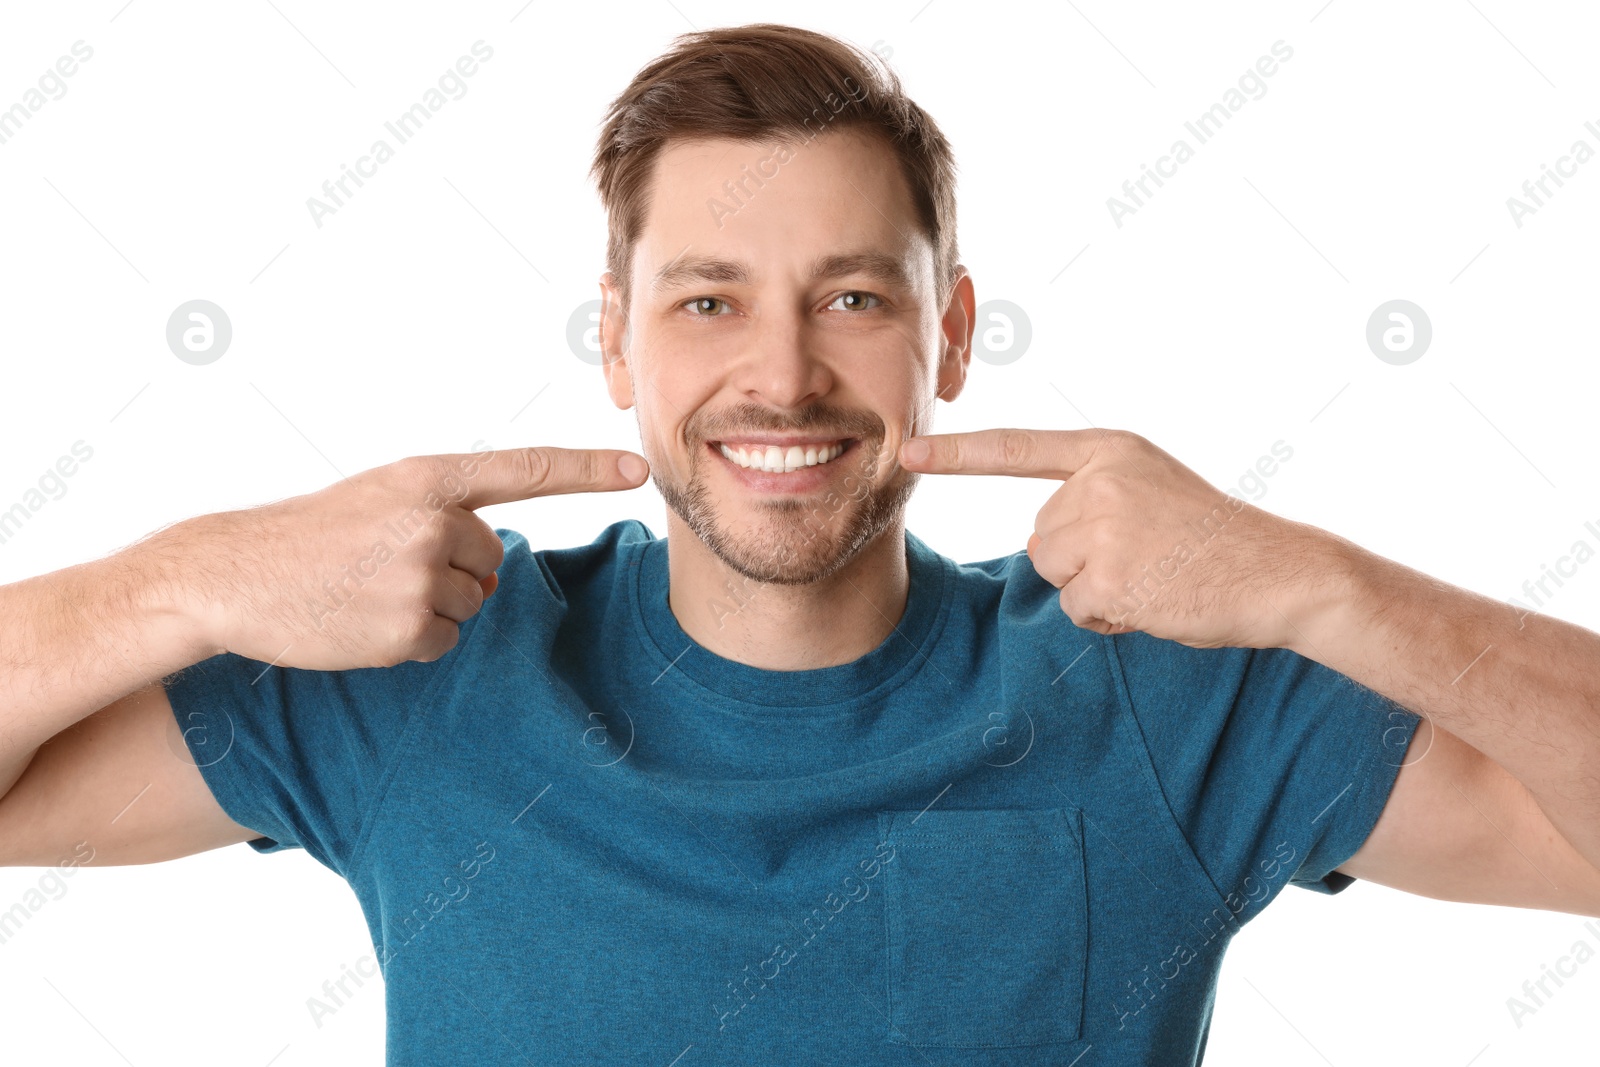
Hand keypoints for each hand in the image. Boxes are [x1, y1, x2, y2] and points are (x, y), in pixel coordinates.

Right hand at [155, 447, 649, 668]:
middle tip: (381, 567)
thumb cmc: (311, 536)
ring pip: (469, 603)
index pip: (525, 470)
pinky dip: (410, 641)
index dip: (587, 469)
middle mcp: (432, 521)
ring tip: (366, 592)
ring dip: (429, 607)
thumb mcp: (380, 498)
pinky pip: (443, 642)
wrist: (232, 576)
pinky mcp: (407, 628)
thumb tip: (495, 572)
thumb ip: (446, 516)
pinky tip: (362, 624)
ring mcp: (420, 575)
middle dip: (451, 570)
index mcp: (428, 477)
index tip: (639, 468)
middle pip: (490, 559)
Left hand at [899, 428, 1339, 649]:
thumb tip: (1043, 547)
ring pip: (1055, 575)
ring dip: (1095, 590)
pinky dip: (1112, 616)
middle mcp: (1100, 481)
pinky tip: (1157, 598)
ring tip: (1155, 576)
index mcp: (1110, 451)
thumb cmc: (1214, 539)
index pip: (1018, 449)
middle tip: (1150, 558)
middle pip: (1041, 538)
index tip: (909, 451)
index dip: (958, 453)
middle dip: (1082, 561)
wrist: (1279, 571)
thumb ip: (1093, 499)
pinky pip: (1080, 610)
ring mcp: (1104, 528)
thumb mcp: (1152, 490)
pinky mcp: (1110, 577)